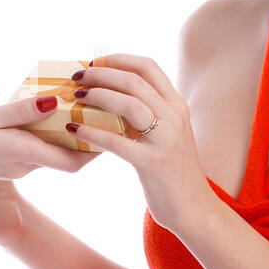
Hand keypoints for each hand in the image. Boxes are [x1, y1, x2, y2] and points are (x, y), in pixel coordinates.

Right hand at [0, 94, 96, 209]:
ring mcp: (15, 165)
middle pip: (68, 155)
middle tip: (102, 105)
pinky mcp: (5, 161)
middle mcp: (24, 164)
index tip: (112, 122)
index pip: (75, 160)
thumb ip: (21, 112)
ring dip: (67, 131)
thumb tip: (55, 103)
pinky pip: (36, 147)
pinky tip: (44, 111)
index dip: (98, 145)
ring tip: (76, 100)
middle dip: (88, 134)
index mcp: (23, 154)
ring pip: (52, 150)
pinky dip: (47, 132)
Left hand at [61, 55, 212, 235]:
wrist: (195, 209)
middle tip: (77, 76)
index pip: (148, 67)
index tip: (95, 62)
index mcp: (177, 106)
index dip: (119, 59)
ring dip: (97, 95)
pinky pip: (116, 141)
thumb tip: (117, 98)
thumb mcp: (169, 134)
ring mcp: (165, 139)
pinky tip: (73, 128)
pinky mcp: (152, 163)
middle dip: (101, 73)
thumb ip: (152, 114)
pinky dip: (91, 131)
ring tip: (75, 96)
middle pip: (134, 81)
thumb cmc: (175, 173)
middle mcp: (175, 117)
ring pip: (128, 103)